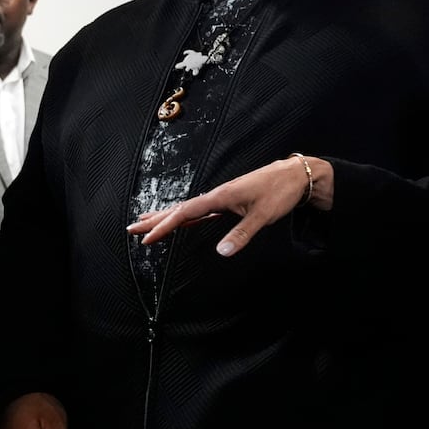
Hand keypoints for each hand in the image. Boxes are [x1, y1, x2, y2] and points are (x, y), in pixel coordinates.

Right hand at [128, 156, 332, 253]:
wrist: (297, 176)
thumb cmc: (280, 192)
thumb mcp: (263, 215)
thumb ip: (241, 234)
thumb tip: (221, 252)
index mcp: (221, 196)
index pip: (185, 213)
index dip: (164, 226)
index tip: (146, 238)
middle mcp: (217, 195)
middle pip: (180, 209)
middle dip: (155, 220)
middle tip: (131, 229)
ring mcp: (223, 197)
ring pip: (188, 209)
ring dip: (167, 217)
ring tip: (146, 223)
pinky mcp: (230, 201)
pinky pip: (201, 210)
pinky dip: (186, 216)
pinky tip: (181, 221)